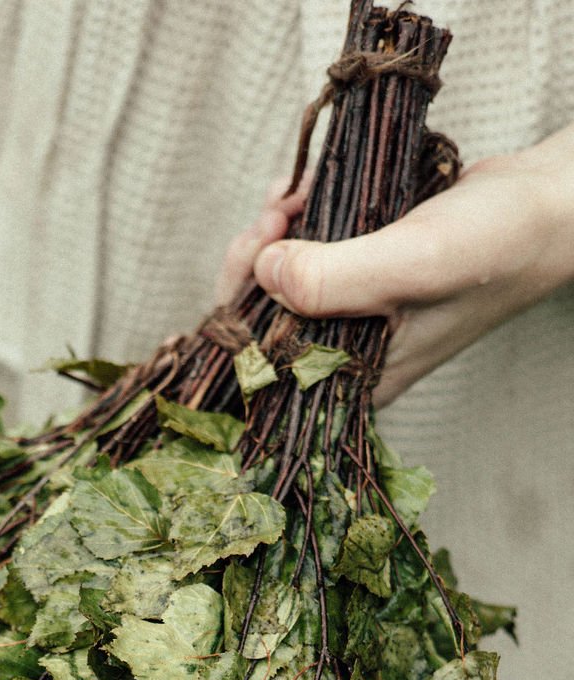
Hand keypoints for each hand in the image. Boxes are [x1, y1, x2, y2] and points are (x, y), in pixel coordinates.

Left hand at [219, 124, 573, 407]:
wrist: (548, 203)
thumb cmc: (496, 244)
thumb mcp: (413, 264)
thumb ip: (334, 278)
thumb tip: (264, 272)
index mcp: (357, 381)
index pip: (267, 371)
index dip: (240, 312)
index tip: (254, 250)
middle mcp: (348, 357)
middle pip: (264, 325)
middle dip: (254, 264)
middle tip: (273, 215)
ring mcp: (353, 316)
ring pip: (279, 286)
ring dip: (272, 237)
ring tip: (289, 198)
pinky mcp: (360, 276)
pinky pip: (305, 257)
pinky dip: (294, 222)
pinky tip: (300, 194)